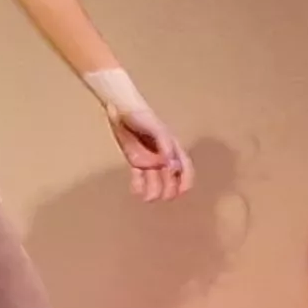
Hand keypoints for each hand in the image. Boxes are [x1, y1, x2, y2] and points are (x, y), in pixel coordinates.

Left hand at [91, 82, 190, 201]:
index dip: (186, 180)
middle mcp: (162, 156)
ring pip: (154, 179)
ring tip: (147, 198)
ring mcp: (149, 159)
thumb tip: (173, 164)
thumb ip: (166, 145)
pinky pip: (139, 177)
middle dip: (169, 188)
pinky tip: (136, 191)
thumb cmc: (142, 116)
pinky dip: (139, 185)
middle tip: (164, 197)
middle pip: (170, 177)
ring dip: (153, 190)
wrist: (121, 109)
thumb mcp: (156, 129)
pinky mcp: (135, 161)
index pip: (184, 166)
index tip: (183, 191)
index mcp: (172, 147)